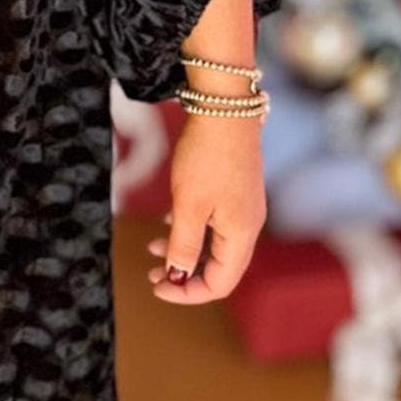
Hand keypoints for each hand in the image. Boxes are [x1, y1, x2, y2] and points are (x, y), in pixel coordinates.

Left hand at [145, 113, 267, 303]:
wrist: (225, 108)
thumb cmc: (207, 157)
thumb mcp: (189, 205)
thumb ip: (184, 245)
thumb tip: (178, 276)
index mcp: (241, 235)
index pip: (220, 283)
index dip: (188, 293)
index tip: (157, 287)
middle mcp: (248, 225)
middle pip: (220, 268)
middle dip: (185, 275)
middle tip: (152, 274)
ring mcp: (243, 207)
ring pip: (215, 244)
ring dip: (185, 251)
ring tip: (153, 246)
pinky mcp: (235, 189)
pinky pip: (214, 223)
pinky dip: (191, 229)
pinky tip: (168, 221)